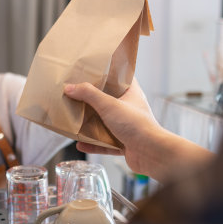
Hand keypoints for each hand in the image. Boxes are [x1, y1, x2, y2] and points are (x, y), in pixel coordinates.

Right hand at [64, 79, 212, 182]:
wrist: (152, 153)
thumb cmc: (137, 125)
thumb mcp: (109, 105)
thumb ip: (88, 95)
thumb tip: (70, 87)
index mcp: (131, 93)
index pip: (119, 78)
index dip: (106, 73)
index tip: (91, 70)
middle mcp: (129, 109)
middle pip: (107, 101)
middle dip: (91, 100)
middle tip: (76, 94)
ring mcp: (126, 127)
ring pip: (104, 123)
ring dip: (90, 124)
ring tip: (74, 120)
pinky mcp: (123, 144)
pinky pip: (104, 143)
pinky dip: (92, 144)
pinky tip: (80, 144)